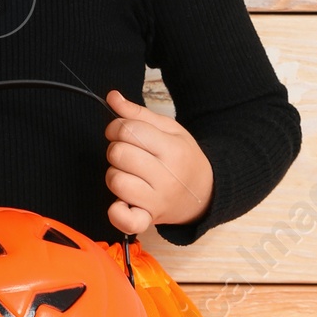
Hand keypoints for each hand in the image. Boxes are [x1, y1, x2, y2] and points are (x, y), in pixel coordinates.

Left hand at [103, 88, 212, 232]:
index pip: (128, 130)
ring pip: (115, 180)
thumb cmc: (182, 158)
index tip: (122, 133)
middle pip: (118, 153)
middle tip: (129, 154)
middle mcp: (166, 176)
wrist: (205, 193)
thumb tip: (112, 96)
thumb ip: (137, 114)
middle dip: (116, 149)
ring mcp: (157, 200)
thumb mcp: (169, 130)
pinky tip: (122, 202)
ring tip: (129, 174)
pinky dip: (117, 211)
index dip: (116, 127)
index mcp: (172, 149)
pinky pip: (124, 219)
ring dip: (115, 175)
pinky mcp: (148, 219)